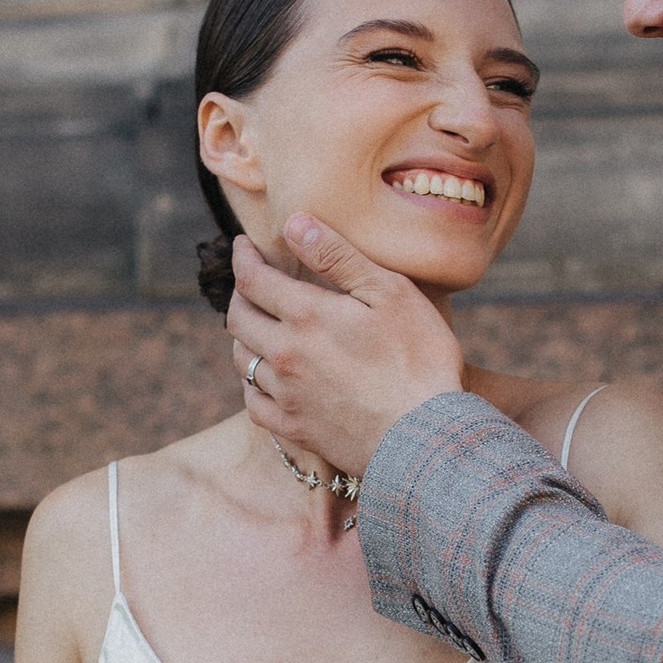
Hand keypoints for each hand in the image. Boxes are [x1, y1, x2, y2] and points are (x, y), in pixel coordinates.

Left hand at [225, 221, 465, 479]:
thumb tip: (294, 223)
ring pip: (242, 360)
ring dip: (244, 337)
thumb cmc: (419, 360)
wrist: (424, 439)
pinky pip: (254, 403)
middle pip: (238, 318)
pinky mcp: (295, 429)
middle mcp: (284, 354)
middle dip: (240, 294)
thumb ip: (338, 257)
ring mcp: (286, 395)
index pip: (252, 278)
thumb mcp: (390, 293)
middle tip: (251, 284)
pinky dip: (252, 385)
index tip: (243, 245)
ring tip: (258, 328)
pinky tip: (265, 380)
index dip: (243, 257)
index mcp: (305, 315)